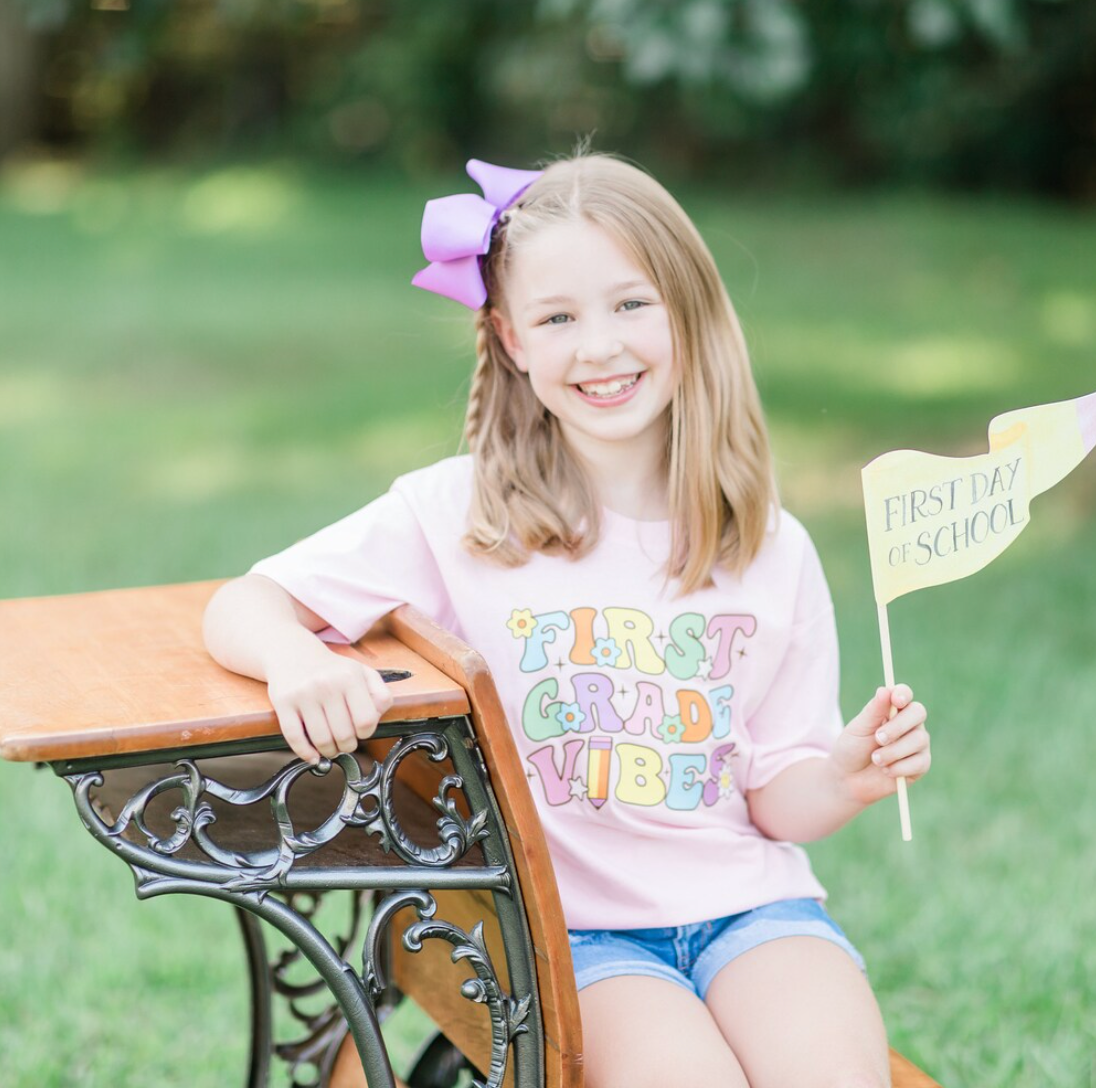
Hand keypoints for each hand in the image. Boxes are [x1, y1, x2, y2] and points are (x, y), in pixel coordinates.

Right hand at [264, 640, 394, 762]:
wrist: (293, 653)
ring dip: (329, 751)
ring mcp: (303, 694)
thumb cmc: (333, 670)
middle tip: (345, 742)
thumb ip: (380, 695)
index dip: (367, 732)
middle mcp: (326, 684)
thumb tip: (376, 718)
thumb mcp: (363, 673)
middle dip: (347, 745)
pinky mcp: (283, 703)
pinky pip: (294, 737)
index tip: (361, 730)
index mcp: (349, 677)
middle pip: (344, 735)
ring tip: (331, 746)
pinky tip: (312, 755)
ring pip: (321, 740)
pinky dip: (305, 753)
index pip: (366, 720)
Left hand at [831, 684, 930, 807]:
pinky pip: (920, 762)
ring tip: (875, 759)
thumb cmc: (852, 748)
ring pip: (919, 739)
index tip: (896, 701)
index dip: (903, 694)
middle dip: (898, 726)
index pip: (904, 694)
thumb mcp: (858, 728)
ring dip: (893, 751)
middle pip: (918, 712)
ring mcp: (917, 744)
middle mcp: (909, 723)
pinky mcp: (921, 764)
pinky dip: (899, 768)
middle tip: (878, 738)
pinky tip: (886, 771)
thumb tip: (885, 690)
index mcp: (892, 709)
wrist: (849, 779)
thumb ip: (873, 711)